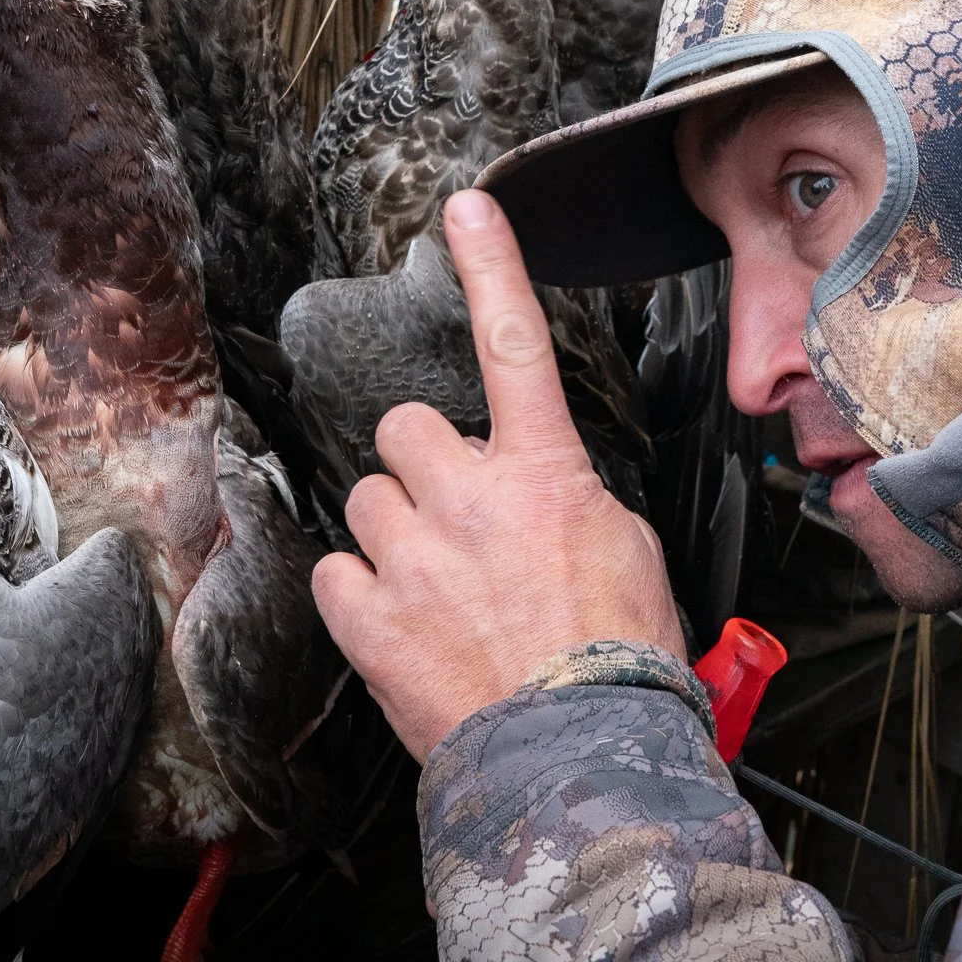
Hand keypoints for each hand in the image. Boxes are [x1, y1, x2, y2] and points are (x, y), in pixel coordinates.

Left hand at [311, 189, 687, 760]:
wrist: (576, 755)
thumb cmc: (616, 659)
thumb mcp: (625, 551)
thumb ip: (569, 497)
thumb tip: (538, 490)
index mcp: (546, 474)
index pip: (516, 344)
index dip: (492, 266)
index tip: (467, 206)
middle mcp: (471, 498)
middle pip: (404, 429)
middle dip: (422, 466)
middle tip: (453, 519)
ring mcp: (413, 556)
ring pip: (365, 497)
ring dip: (392, 530)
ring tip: (436, 587)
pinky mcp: (368, 617)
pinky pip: (335, 571)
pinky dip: (362, 594)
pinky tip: (405, 625)